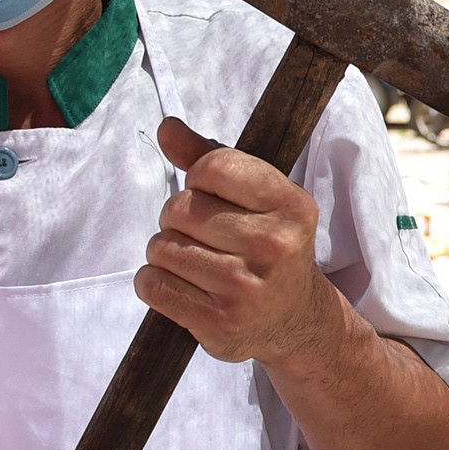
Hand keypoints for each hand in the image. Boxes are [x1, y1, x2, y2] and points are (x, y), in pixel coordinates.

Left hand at [136, 116, 337, 364]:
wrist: (296, 321)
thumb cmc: (269, 247)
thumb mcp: (259, 200)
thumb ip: (213, 159)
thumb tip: (167, 127)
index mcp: (292, 205)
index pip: (213, 167)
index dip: (198, 178)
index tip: (212, 196)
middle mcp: (274, 246)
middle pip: (179, 208)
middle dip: (177, 219)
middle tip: (202, 236)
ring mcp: (246, 288)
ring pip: (160, 247)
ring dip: (166, 252)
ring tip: (194, 263)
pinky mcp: (219, 322)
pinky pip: (152, 285)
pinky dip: (154, 282)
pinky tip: (181, 286)